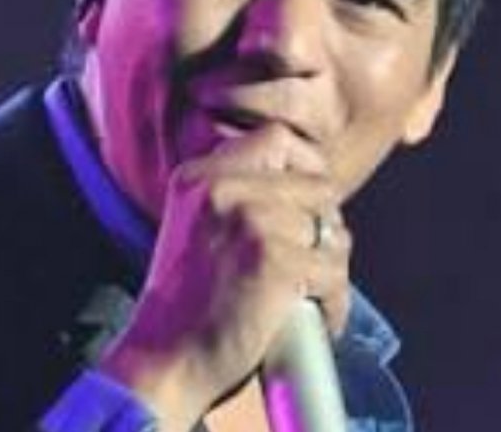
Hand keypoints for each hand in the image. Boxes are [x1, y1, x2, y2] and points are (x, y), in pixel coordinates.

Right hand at [98, 124, 352, 431]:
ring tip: (309, 297)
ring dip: (332, 270)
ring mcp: (251, 222)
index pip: (276, 139)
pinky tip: (315, 319)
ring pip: (332, 233)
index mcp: (198, 177)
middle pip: (318, 187)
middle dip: (324, 229)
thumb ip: (238, 199)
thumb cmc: (186, 307)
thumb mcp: (195, 228)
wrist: (166, 362)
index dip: (305, 167)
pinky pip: (334, 274)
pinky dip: (334, 304)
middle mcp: (223, 189)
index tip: (308, 205)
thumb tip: (311, 191)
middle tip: (310, 265)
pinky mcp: (276, 262)